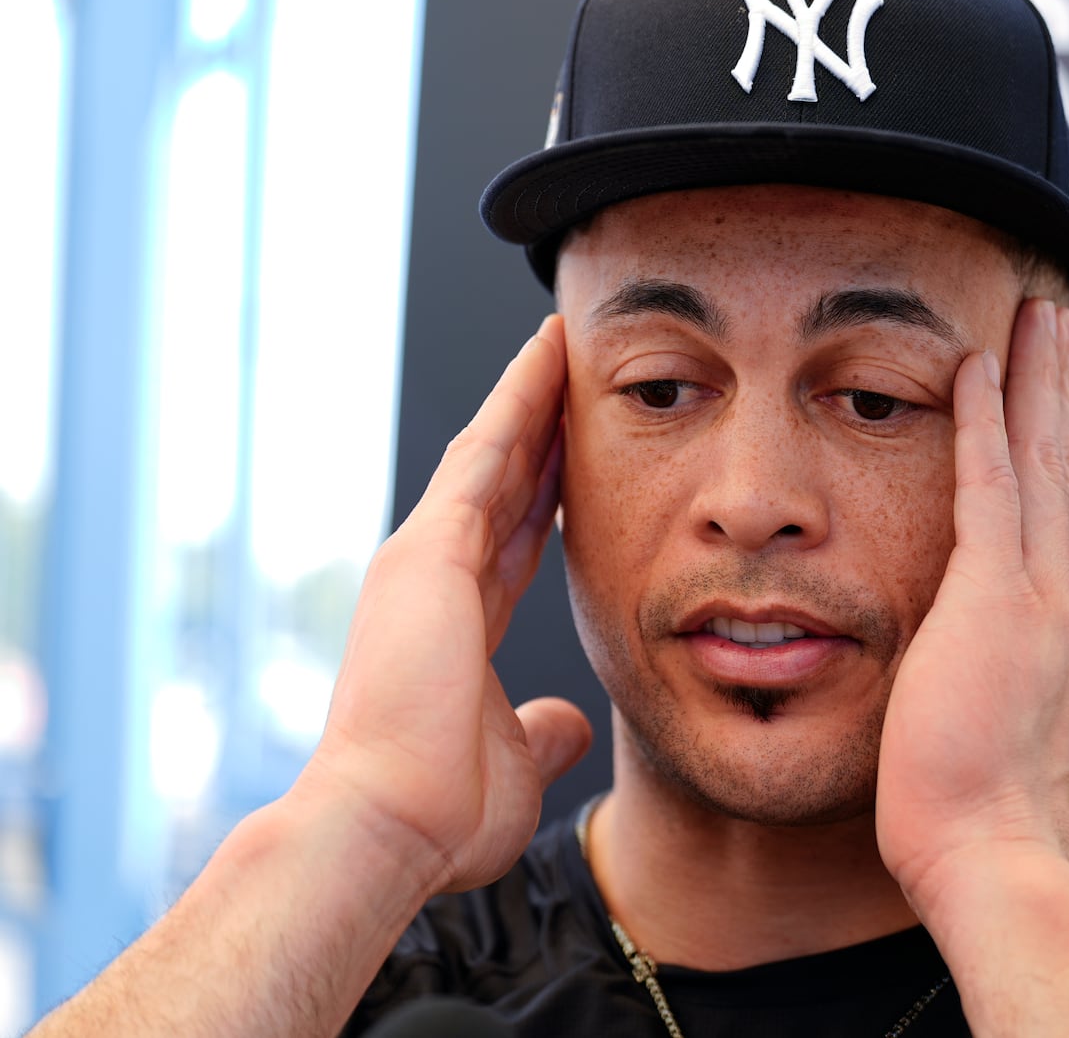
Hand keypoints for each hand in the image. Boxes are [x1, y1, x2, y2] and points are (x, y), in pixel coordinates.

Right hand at [297, 313, 591, 895]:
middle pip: (500, 483)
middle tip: (573, 371)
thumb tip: (574, 725)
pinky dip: (516, 403)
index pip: (515, 538)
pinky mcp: (426, 550)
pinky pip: (483, 455)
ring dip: (528, 397)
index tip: (580, 453)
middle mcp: (433, 581)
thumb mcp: (517, 762)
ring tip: (563, 343)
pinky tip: (545, 360)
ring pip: (489, 454)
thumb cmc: (442, 812)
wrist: (389, 825)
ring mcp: (424, 560)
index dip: (548, 491)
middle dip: (538, 428)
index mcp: (455, 624)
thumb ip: (544, 732)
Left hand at [876, 298, 1068, 903]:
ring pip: (1045, 462)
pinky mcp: (995, 600)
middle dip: (1068, 394)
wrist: (1004, 866)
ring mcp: (1046, 599)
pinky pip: (991, 487)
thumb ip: (1034, 702)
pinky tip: (978, 365)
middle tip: (1067, 325)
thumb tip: (1027, 694)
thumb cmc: (993, 830)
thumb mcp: (1031, 750)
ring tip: (1041, 313)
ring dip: (1038, 380)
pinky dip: (987, 421)